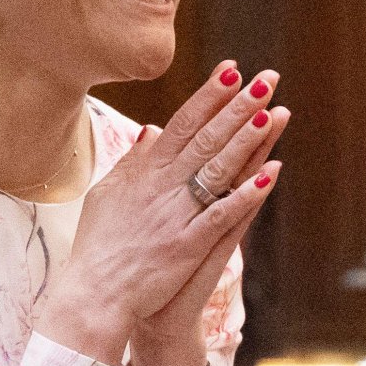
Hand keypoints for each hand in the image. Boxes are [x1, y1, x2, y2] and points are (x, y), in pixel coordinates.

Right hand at [34, 61, 285, 365]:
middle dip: (237, 106)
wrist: (92, 295)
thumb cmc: (97, 245)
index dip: (209, 96)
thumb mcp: (106, 195)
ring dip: (247, 140)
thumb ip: (131, 162)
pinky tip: (270, 175)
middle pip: (205, 138)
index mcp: (144, 172)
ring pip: (217, 169)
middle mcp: (161, 187)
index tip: (232, 70)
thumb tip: (151, 131)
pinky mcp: (187, 245)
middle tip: (265, 78)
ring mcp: (176, 215)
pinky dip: (246, 194)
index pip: (182, 123)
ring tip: (272, 112)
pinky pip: (222, 215)